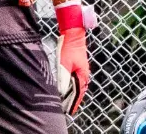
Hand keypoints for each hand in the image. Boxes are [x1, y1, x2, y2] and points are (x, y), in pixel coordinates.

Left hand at [55, 1, 95, 115]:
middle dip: (73, 99)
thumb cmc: (69, 48)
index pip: (78, 93)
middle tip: (66, 107)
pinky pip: (76, 79)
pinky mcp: (78, 65)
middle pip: (79, 90)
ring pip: (77, 85)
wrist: (73, 34)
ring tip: (66, 100)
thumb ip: (63, 78)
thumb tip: (61, 91)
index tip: (69, 111)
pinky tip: (67, 86)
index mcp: (82, 75)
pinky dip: (72, 85)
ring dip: (72, 92)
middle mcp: (84, 74)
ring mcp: (82, 69)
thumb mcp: (64, 64)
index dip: (73, 103)